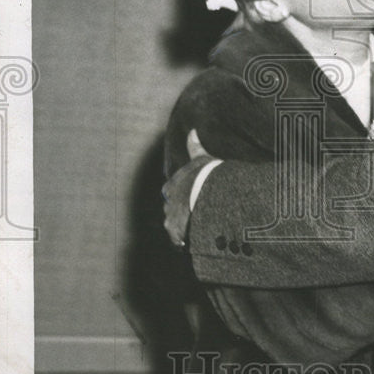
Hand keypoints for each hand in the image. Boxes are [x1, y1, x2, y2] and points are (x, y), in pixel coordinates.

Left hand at [162, 129, 213, 246]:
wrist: (207, 196)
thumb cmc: (205, 176)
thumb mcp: (201, 159)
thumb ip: (195, 146)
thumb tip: (192, 130)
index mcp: (170, 187)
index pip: (171, 192)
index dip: (182, 195)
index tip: (191, 198)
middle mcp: (166, 204)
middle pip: (172, 211)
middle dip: (182, 213)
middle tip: (197, 214)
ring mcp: (170, 221)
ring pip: (175, 226)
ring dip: (184, 228)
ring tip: (199, 230)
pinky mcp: (177, 236)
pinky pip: (180, 241)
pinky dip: (187, 242)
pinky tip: (198, 241)